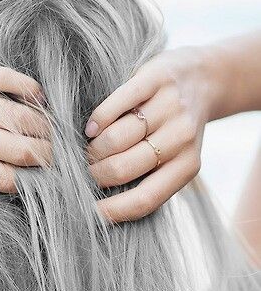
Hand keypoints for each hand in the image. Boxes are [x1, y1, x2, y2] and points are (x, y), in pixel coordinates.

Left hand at [0, 45, 49, 192]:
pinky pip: (5, 79)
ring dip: (42, 127)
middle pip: (17, 149)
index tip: (40, 180)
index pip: (1, 177)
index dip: (27, 181)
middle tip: (55, 158)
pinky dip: (29, 90)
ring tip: (51, 133)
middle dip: (44, 157)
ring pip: (17, 117)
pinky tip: (40, 99)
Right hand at [84, 46, 219, 221]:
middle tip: (87, 171)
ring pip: (116, 138)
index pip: (145, 199)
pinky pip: (116, 105)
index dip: (112, 210)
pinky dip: (98, 120)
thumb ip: (148, 181)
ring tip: (90, 149)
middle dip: (96, 174)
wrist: (203, 79)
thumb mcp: (173, 161)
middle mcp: (182, 137)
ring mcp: (170, 107)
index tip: (88, 211)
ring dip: (94, 148)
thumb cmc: (175, 131)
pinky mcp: (156, 79)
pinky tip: (91, 128)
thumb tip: (104, 208)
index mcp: (187, 166)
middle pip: (123, 167)